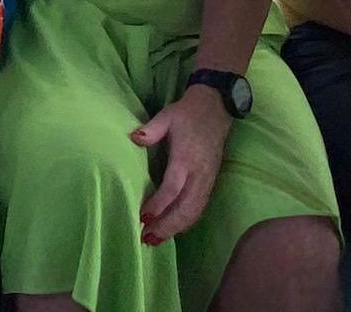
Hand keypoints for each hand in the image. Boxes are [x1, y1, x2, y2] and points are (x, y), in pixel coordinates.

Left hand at [132, 89, 232, 242]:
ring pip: (194, 212)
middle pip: (185, 207)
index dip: (159, 205)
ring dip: (175, 228)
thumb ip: (151, 129)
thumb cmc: (187, 113)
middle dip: (166, 226)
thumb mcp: (167, 115)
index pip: (173, 188)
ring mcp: (207, 180)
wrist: (216, 109)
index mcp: (186, 158)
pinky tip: (172, 230)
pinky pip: (199, 208)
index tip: (143, 217)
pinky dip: (186, 222)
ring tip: (155, 240)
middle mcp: (199, 174)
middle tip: (145, 238)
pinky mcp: (210, 183)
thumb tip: (134, 138)